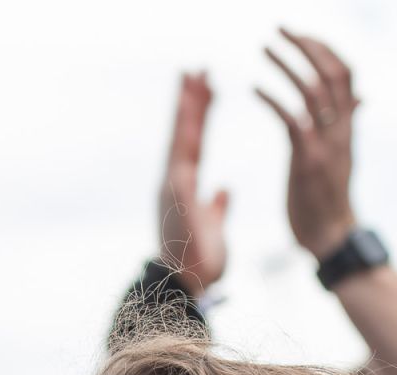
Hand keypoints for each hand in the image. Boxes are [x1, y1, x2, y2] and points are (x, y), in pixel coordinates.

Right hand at [158, 71, 229, 298]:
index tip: (206, 88)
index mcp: (184, 187)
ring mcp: (172, 187)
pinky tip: (193, 108)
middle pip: (184, 132)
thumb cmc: (199, 262)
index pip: (194, 143)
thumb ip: (217, 206)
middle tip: (197, 68)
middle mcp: (174, 182)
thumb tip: (224, 190)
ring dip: (187, 106)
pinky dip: (188, 130)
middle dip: (190, 100)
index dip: (200, 115)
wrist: (186, 285)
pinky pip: (185, 154)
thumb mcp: (213, 227)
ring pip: (181, 138)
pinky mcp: (178, 195)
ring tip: (194, 75)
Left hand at [256, 28, 359, 259]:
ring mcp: (326, 144)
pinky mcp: (307, 161)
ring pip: (313, 90)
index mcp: (347, 126)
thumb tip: (360, 97)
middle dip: (307, 45)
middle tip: (280, 27)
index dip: (325, 49)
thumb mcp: (342, 154)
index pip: (345, 74)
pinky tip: (253, 87)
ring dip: (287, 64)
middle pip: (333, 73)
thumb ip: (348, 123)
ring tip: (264, 47)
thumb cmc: (329, 199)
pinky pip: (292, 120)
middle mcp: (340, 130)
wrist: (330, 239)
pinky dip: (273, 99)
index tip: (301, 33)